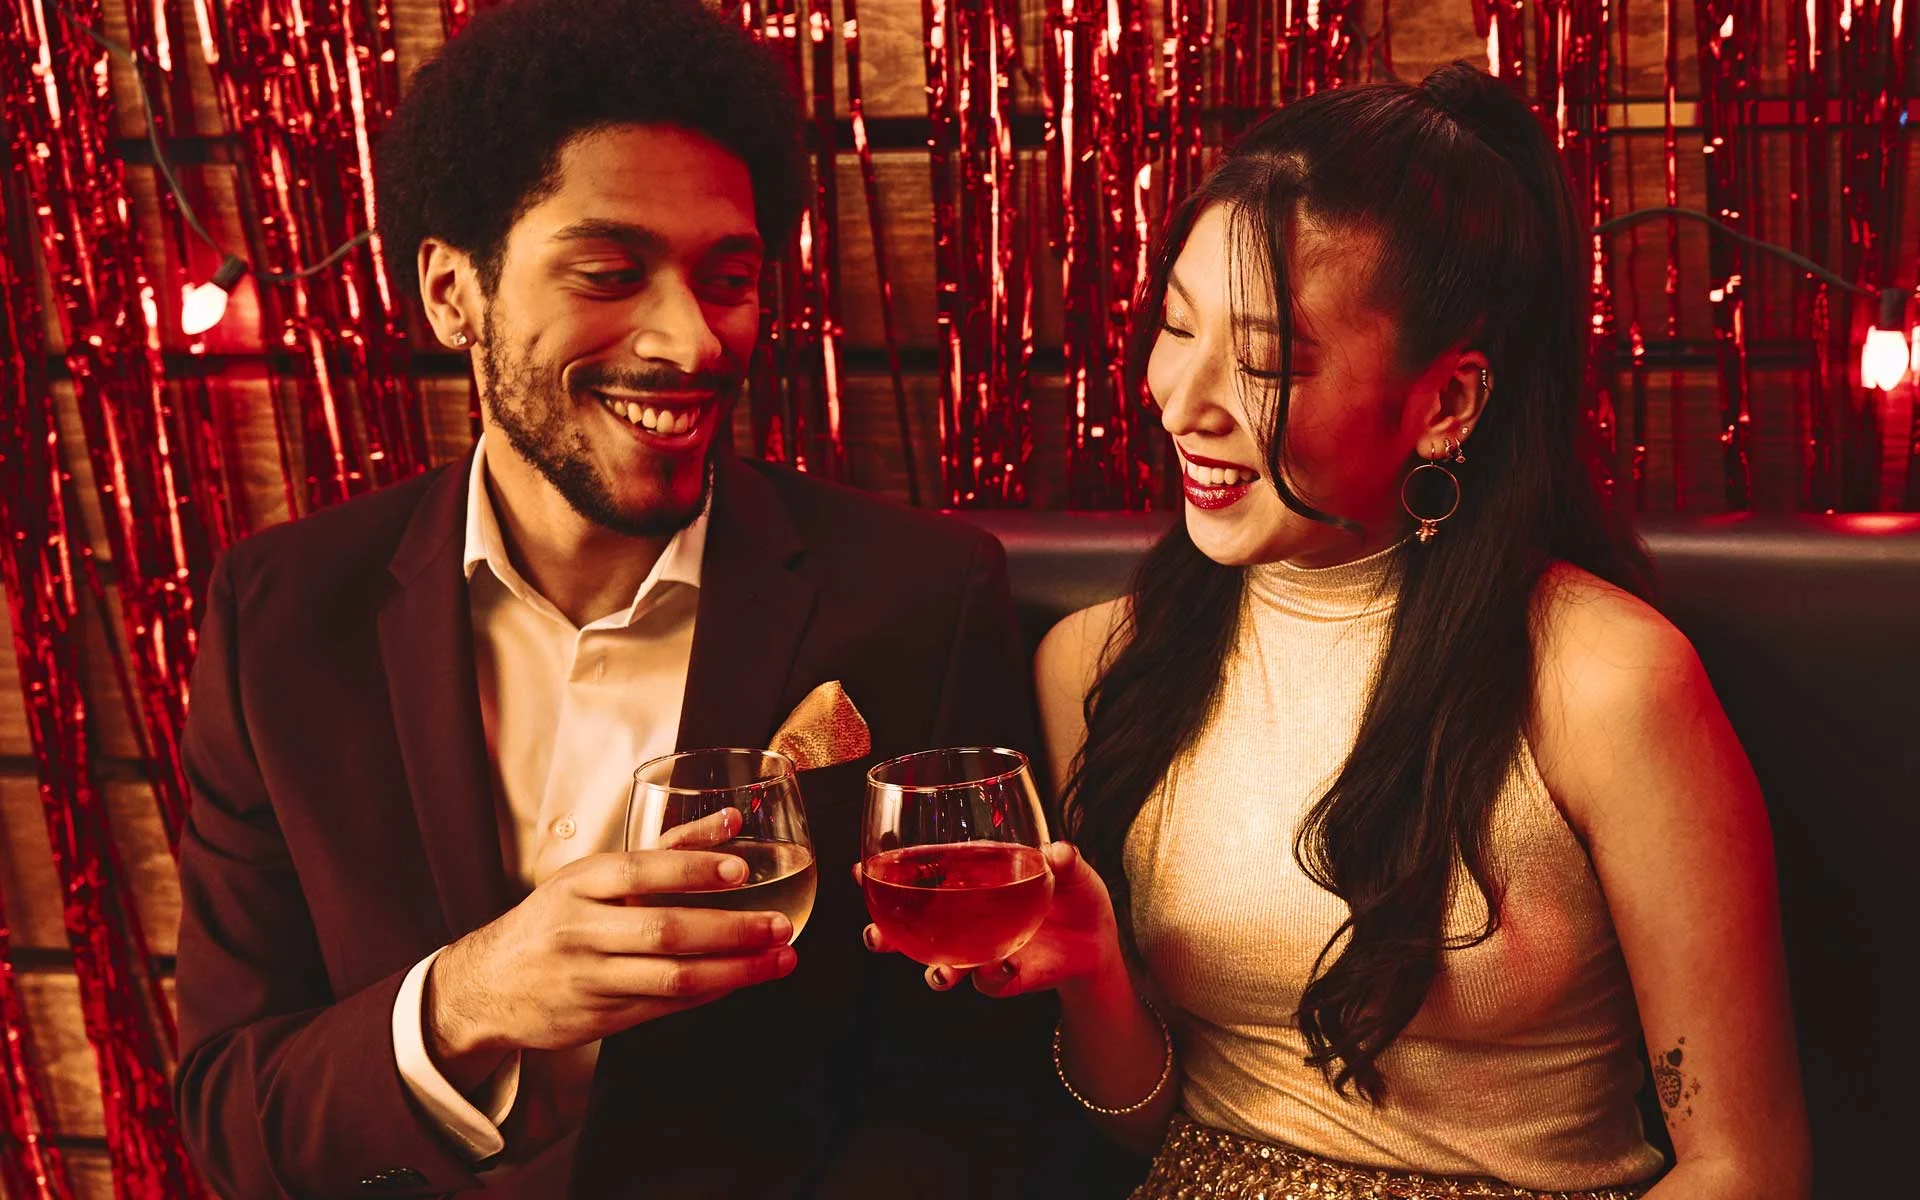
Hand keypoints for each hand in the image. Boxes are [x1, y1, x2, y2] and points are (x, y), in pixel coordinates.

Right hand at [425, 808, 795, 1088]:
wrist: (487, 987)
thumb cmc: (553, 920)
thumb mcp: (592, 876)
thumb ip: (664, 848)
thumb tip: (730, 821)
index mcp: (580, 884)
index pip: (641, 870)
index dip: (693, 869)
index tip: (741, 870)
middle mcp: (583, 930)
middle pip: (665, 930)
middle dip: (731, 930)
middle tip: (779, 926)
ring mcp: (591, 978)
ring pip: (673, 977)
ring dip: (735, 970)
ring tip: (778, 959)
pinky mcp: (601, 1018)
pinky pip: (666, 1005)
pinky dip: (710, 992)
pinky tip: (741, 980)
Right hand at [859, 840, 1125, 999]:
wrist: (1098, 940)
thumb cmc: (1073, 892)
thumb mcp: (1072, 869)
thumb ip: (1065, 860)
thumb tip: (1056, 850)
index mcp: (970, 881)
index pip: (921, 876)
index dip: (888, 874)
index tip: (860, 870)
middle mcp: (965, 920)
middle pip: (914, 930)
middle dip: (887, 936)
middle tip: (874, 935)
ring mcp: (983, 952)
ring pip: (944, 966)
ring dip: (937, 972)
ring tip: (939, 973)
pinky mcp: (1008, 978)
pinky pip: (992, 983)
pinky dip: (991, 979)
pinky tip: (998, 970)